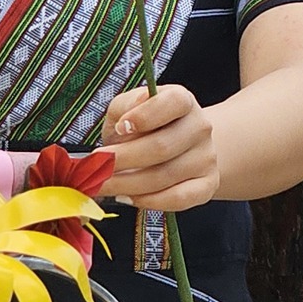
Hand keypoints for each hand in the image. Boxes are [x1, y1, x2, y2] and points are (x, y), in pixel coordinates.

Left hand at [99, 85, 217, 211]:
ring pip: (164, 176)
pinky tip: (127, 197)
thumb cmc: (144, 127)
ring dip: (126, 184)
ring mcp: (207, 157)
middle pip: (162, 147)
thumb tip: (125, 124)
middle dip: (122, 160)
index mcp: (182, 100)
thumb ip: (124, 107)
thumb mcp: (128, 108)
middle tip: (95, 168)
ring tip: (102, 185)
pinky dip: (149, 201)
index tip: (120, 128)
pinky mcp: (207, 184)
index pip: (173, 103)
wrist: (178, 147)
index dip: (146, 116)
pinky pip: (178, 199)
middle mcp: (200, 127)